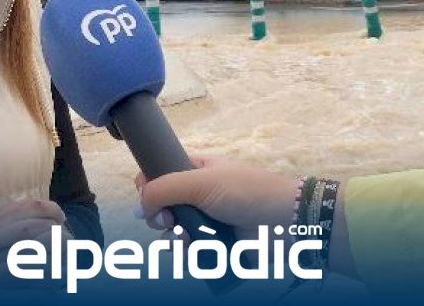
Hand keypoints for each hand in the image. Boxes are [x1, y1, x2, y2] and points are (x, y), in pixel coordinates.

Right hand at [134, 154, 296, 239]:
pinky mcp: (215, 245)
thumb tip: (137, 206)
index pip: (159, 174)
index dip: (147, 186)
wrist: (286, 223)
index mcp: (196, 169)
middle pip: (160, 207)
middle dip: (158, 217)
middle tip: (169, 221)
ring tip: (184, 239)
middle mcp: (198, 194)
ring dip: (172, 238)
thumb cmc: (248, 192)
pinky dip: (187, 253)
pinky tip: (192, 251)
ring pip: (173, 233)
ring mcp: (206, 220)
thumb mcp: (202, 181)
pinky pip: (190, 252)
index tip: (146, 197)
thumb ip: (164, 189)